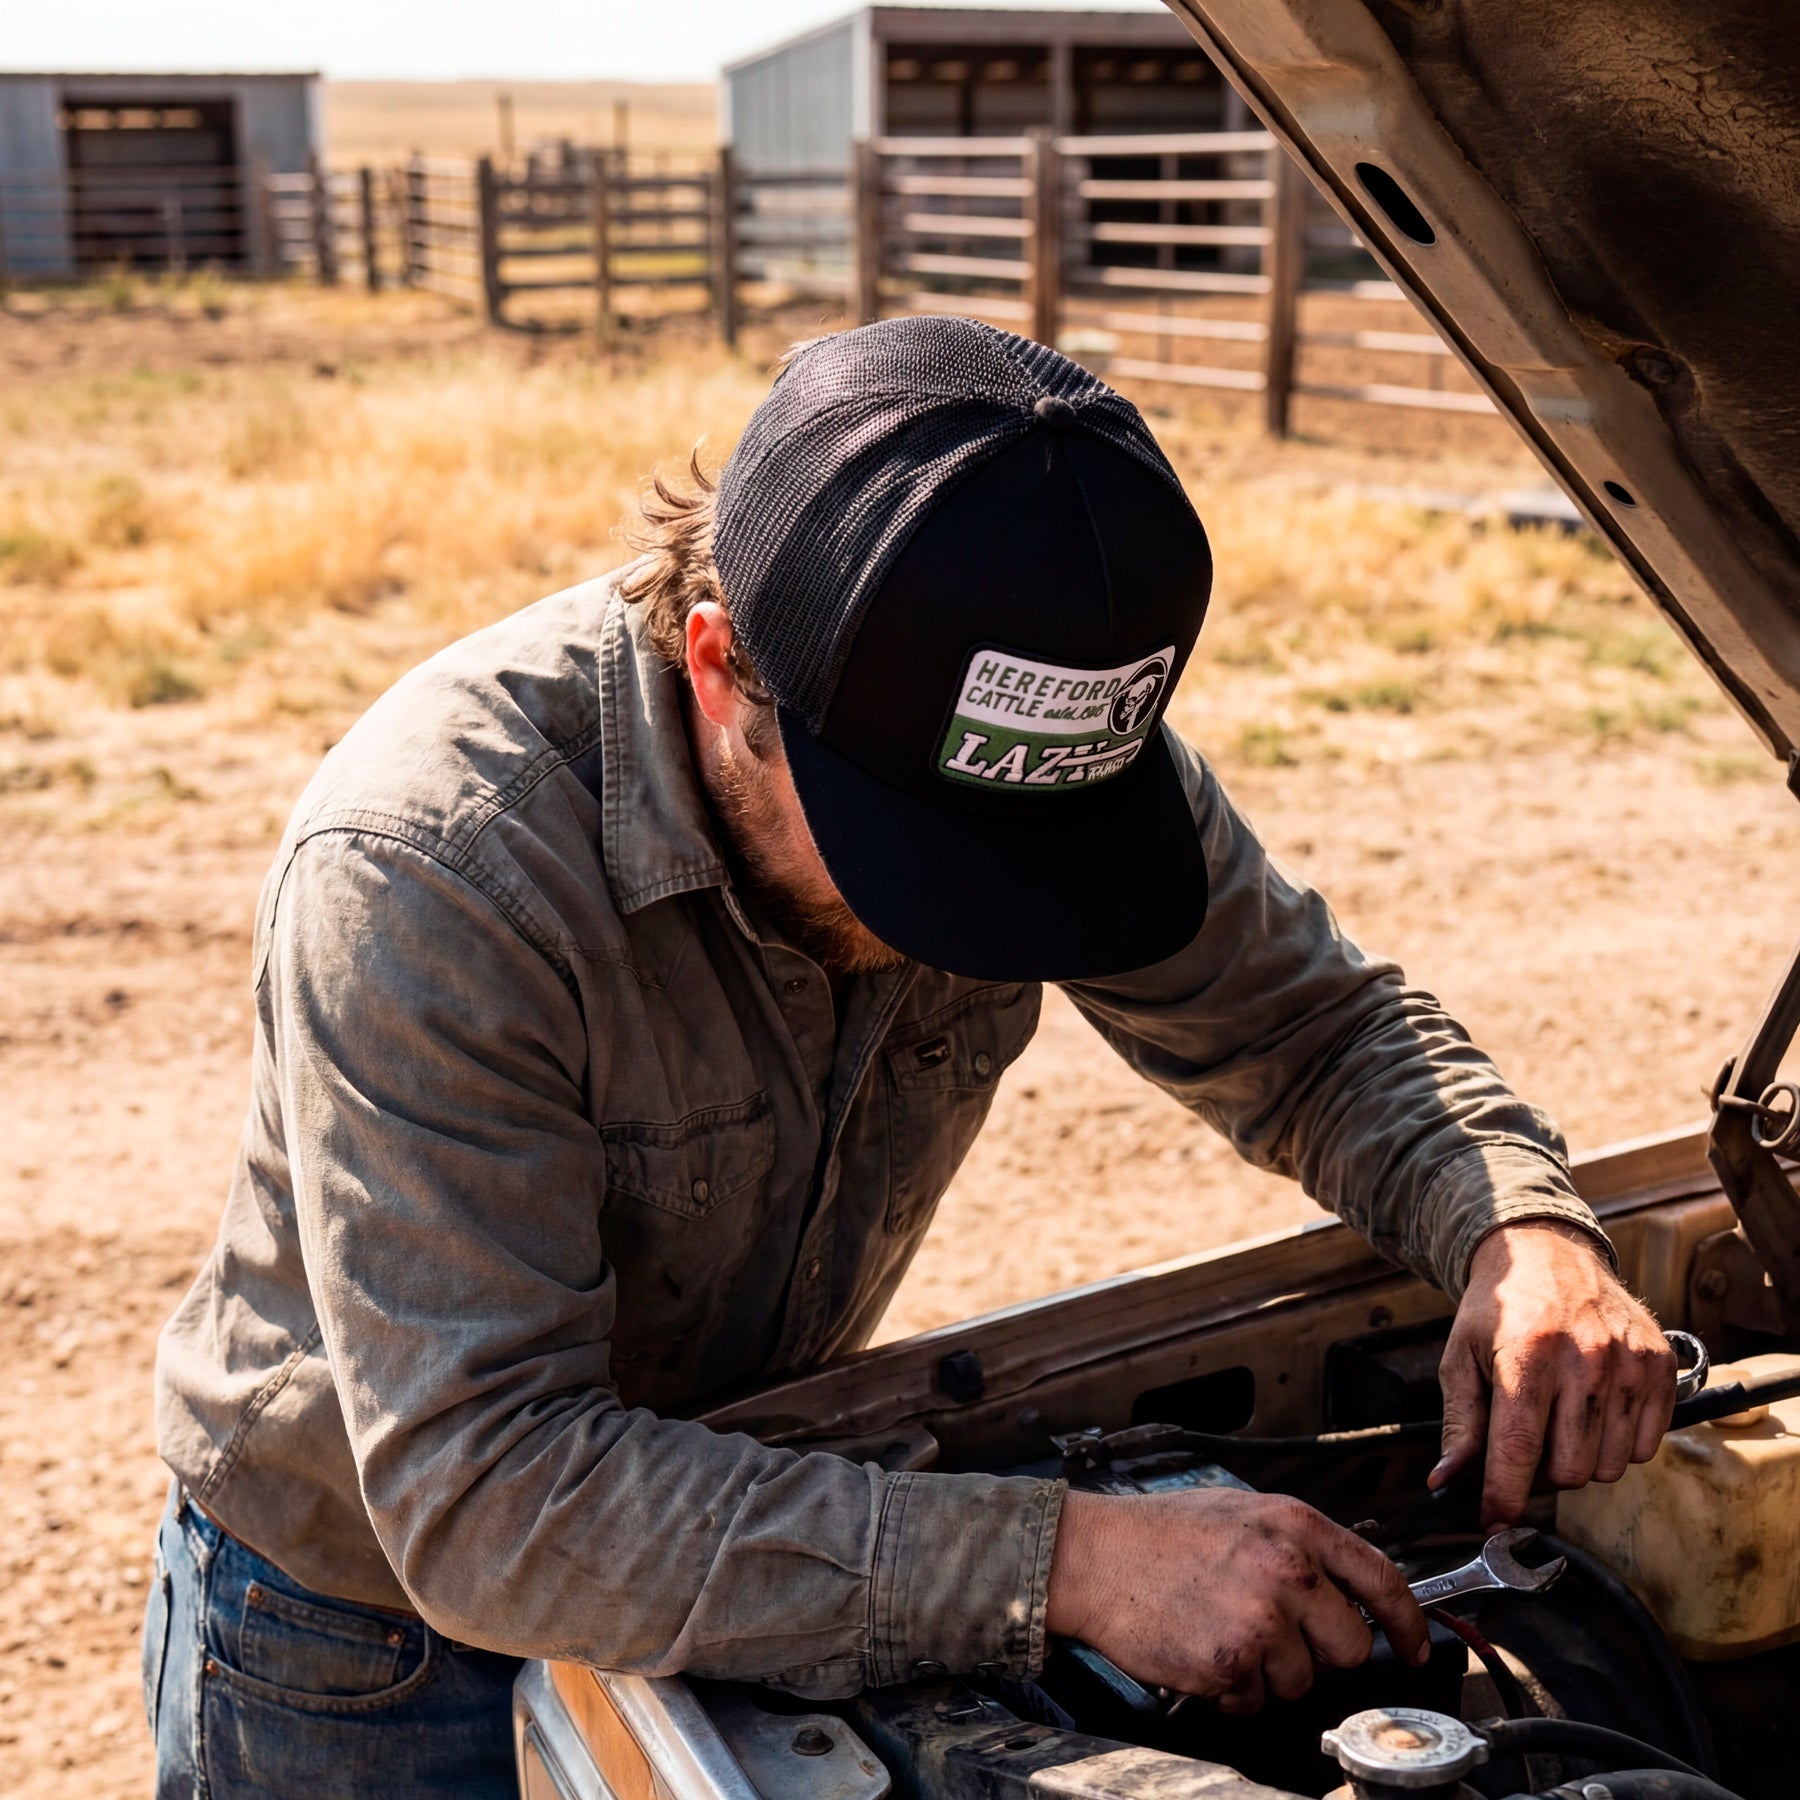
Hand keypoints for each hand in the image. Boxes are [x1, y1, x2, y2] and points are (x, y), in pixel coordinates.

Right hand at [1044, 1486, 1426, 1713]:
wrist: (1094, 1556)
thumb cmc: (1158, 1533)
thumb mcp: (1240, 1512)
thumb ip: (1297, 1543)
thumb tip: (1348, 1588)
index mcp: (1294, 1526)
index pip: (1382, 1580)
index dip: (1408, 1623)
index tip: (1415, 1646)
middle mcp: (1286, 1571)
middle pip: (1349, 1645)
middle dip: (1319, 1651)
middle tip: (1275, 1633)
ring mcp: (1260, 1621)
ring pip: (1302, 1681)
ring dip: (1269, 1671)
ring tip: (1223, 1630)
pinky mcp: (1230, 1664)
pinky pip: (1255, 1699)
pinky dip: (1232, 1688)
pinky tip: (1202, 1649)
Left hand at [1431, 1220, 1675, 1523]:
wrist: (1547, 1251)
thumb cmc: (1499, 1308)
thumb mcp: (1461, 1355)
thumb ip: (1460, 1423)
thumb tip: (1446, 1482)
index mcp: (1526, 1353)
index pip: (1518, 1448)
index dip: (1504, 1495)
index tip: (1494, 1522)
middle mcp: (1583, 1358)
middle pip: (1568, 1469)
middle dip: (1542, 1473)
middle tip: (1530, 1443)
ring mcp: (1627, 1362)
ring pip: (1609, 1466)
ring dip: (1581, 1460)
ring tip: (1561, 1419)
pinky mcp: (1659, 1365)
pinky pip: (1645, 1447)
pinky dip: (1618, 1445)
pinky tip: (1595, 1412)